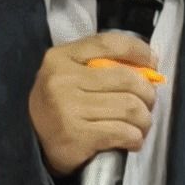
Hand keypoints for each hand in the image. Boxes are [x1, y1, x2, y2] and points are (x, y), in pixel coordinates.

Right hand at [29, 30, 160, 179]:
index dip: (138, 51)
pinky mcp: (76, 137)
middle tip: (147, 104)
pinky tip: (132, 139)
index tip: (153, 63)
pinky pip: (122, 133)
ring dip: (144, 119)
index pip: (108, 43)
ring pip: (130, 108)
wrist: (32, 141)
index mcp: (61, 58)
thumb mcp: (70, 73)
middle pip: (127, 79)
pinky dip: (135, 137)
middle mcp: (62, 80)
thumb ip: (101, 63)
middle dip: (147, 94)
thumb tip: (149, 66)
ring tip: (140, 124)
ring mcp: (68, 109)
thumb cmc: (60, 104)